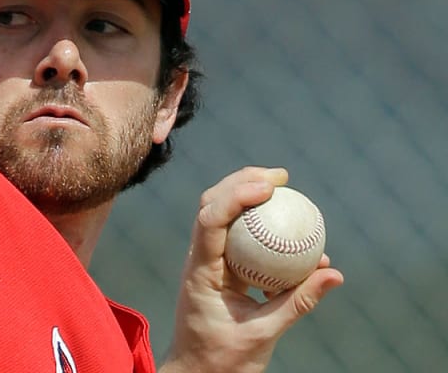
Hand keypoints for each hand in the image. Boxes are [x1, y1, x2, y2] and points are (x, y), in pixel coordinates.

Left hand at [160, 167, 344, 372]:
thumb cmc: (223, 358)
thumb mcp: (264, 334)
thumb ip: (297, 302)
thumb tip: (333, 273)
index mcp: (200, 272)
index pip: (210, 221)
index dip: (237, 195)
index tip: (270, 186)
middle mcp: (197, 259)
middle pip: (210, 204)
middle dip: (241, 181)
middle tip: (281, 176)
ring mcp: (204, 261)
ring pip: (218, 214)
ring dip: (245, 194)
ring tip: (280, 184)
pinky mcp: (216, 268)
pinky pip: (235, 236)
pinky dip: (256, 223)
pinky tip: (283, 219)